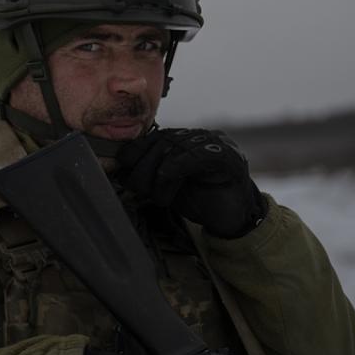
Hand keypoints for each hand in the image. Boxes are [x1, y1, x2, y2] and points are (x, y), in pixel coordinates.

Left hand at [117, 128, 266, 237]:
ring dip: (158, 176)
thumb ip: (148, 176)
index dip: (133, 153)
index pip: (151, 138)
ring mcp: (213, 143)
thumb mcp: (167, 187)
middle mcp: (196, 137)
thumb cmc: (201, 200)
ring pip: (173, 148)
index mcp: (182, 140)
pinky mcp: (226, 156)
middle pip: (159, 143)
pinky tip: (167, 181)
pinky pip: (194, 156)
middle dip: (142, 168)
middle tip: (139, 190)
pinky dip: (175, 168)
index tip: (121, 172)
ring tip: (161, 197)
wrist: (235, 218)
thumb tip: (120, 172)